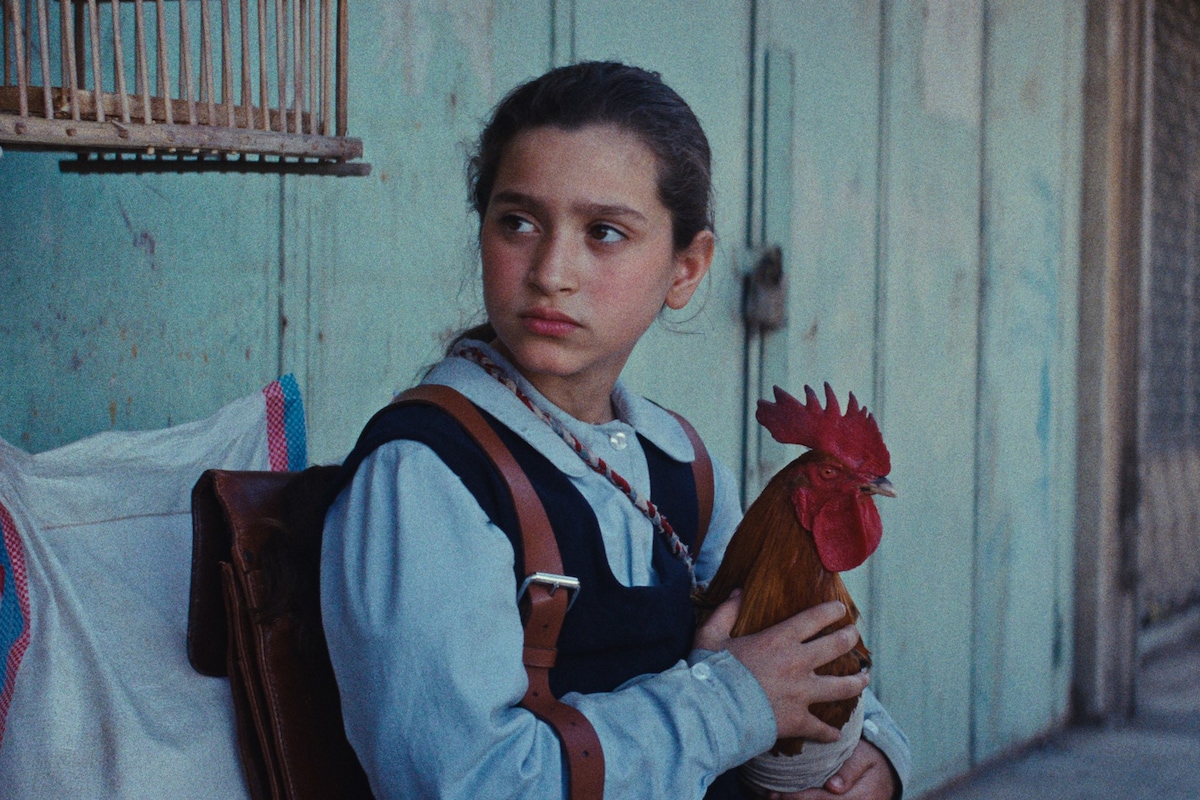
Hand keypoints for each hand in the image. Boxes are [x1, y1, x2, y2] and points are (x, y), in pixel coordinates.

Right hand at [694, 591, 868, 741]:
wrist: (715, 712)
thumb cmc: (712, 672)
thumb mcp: (711, 635)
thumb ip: (725, 611)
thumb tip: (737, 592)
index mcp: (779, 639)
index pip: (815, 619)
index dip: (832, 611)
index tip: (841, 610)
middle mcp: (798, 663)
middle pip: (836, 647)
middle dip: (850, 638)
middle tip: (855, 635)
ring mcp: (802, 693)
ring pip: (841, 687)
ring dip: (856, 681)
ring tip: (865, 678)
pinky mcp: (798, 720)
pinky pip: (821, 727)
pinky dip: (829, 732)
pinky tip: (835, 734)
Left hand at [767, 740, 897, 799]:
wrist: (884, 774)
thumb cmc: (871, 759)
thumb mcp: (865, 756)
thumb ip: (851, 768)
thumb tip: (834, 787)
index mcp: (864, 797)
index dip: (805, 799)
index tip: (782, 794)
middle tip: (771, 796)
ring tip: (772, 797)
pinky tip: (785, 798)